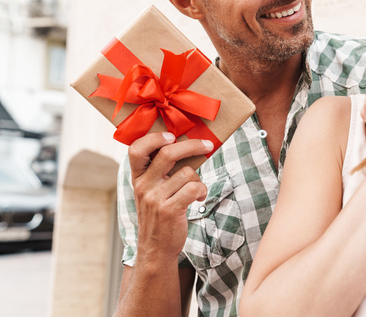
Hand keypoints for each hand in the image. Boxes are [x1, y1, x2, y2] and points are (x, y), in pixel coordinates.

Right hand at [128, 132, 209, 261]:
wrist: (156, 249)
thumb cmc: (159, 215)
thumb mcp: (151, 191)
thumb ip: (160, 171)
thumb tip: (187, 145)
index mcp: (138, 178)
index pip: (137, 149)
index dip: (155, 138)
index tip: (172, 136)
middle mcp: (143, 186)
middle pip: (168, 153)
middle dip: (193, 145)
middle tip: (207, 146)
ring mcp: (155, 198)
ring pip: (187, 172)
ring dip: (198, 179)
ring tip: (196, 190)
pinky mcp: (170, 210)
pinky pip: (194, 187)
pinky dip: (202, 190)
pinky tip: (199, 198)